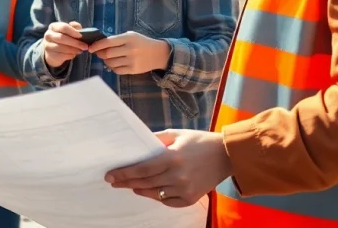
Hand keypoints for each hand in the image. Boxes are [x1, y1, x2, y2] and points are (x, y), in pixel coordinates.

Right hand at [42, 21, 86, 67]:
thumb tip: (79, 28)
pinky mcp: (49, 54)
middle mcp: (48, 35)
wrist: (52, 50)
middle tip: (85, 46)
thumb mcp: (68, 31)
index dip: (73, 32)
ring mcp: (47, 45)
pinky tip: (74, 54)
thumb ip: (74, 27)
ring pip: (62, 48)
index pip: (63, 27)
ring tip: (81, 51)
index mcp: (53, 26)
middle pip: (62, 38)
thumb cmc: (64, 37)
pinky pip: (61, 55)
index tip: (81, 36)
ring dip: (73, 50)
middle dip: (75, 43)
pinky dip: (69, 55)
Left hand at [89, 32, 170, 74]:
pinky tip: (115, 64)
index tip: (90, 48)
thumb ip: (118, 39)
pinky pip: (117, 70)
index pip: (108, 42)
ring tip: (107, 58)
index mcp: (128, 38)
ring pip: (111, 63)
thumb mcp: (131, 36)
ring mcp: (132, 61)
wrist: (158, 54)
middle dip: (100, 54)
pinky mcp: (133, 70)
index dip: (97, 45)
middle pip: (107, 54)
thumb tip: (100, 44)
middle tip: (99, 53)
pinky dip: (112, 67)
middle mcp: (130, 49)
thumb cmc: (142, 43)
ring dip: (106, 61)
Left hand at [105, 129, 233, 206]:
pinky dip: (158, 197)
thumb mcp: (176, 134)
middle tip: (113, 182)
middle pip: (144, 183)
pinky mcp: (191, 198)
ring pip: (154, 194)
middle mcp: (177, 176)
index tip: (110, 175)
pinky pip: (168, 201)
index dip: (124, 173)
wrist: (226, 155)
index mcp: (172, 158)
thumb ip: (156, 140)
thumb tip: (138, 144)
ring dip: (140, 190)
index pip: (141, 169)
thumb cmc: (200, 141)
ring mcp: (185, 189)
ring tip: (130, 185)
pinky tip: (150, 191)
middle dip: (126, 182)